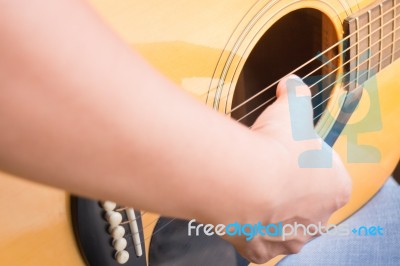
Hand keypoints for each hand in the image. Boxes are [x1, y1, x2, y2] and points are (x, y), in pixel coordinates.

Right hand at [223, 75, 350, 263]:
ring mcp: (289, 237)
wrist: (245, 180)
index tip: (290, 151)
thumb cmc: (276, 148)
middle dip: (290, 188)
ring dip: (271, 210)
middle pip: (306, 202)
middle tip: (267, 169)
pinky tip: (240, 211)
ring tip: (251, 189)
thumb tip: (292, 82)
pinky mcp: (260, 249)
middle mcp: (318, 218)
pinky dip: (249, 228)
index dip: (308, 159)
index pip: (329, 174)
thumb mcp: (292, 109)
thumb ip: (297, 94)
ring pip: (283, 225)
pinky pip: (257, 241)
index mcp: (335, 187)